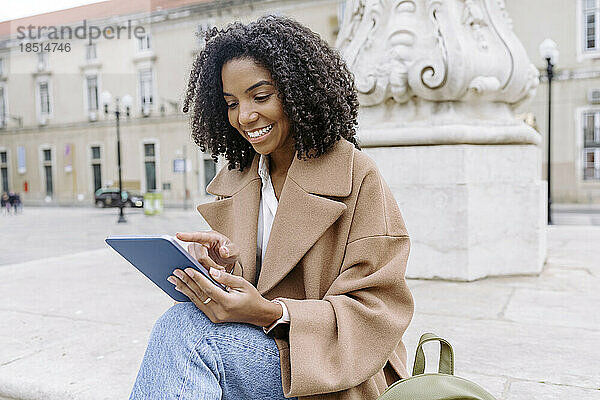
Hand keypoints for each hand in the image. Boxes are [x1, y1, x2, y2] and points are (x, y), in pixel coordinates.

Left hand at [167, 267, 281, 326]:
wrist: (257, 314)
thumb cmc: (251, 297)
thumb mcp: (242, 284)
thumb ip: (226, 278)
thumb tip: (211, 272)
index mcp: (228, 303)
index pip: (208, 289)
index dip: (197, 278)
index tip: (187, 268)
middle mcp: (219, 312)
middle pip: (199, 295)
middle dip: (186, 282)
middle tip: (175, 272)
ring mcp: (215, 317)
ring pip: (196, 301)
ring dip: (184, 289)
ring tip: (174, 279)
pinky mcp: (212, 318)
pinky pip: (199, 305)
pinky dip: (189, 296)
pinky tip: (182, 288)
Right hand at [176, 231, 238, 271]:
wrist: (228, 260)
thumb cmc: (230, 252)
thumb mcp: (235, 250)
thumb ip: (231, 249)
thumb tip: (223, 250)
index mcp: (210, 237)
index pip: (198, 236)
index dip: (187, 236)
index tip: (177, 235)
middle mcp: (199, 242)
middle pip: (198, 256)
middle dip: (209, 265)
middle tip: (221, 270)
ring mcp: (194, 251)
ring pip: (194, 263)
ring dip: (205, 269)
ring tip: (217, 271)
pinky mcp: (192, 260)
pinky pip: (192, 266)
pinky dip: (200, 272)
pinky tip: (207, 275)